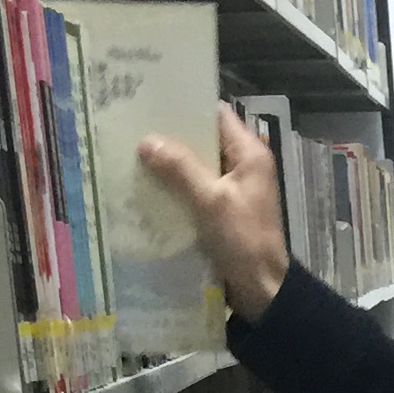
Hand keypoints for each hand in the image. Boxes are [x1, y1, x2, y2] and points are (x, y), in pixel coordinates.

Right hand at [137, 103, 290, 318]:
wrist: (262, 291)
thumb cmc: (244, 241)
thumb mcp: (211, 201)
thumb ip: (180, 169)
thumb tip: (146, 141)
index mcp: (249, 154)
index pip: (216, 116)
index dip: (187, 106)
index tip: (151, 101)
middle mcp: (242, 167)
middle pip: (202, 141)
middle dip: (171, 137)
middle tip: (131, 127)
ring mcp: (231, 191)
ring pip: (195, 168)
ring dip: (169, 165)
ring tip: (131, 154)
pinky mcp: (220, 213)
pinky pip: (193, 192)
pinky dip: (174, 190)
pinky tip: (145, 188)